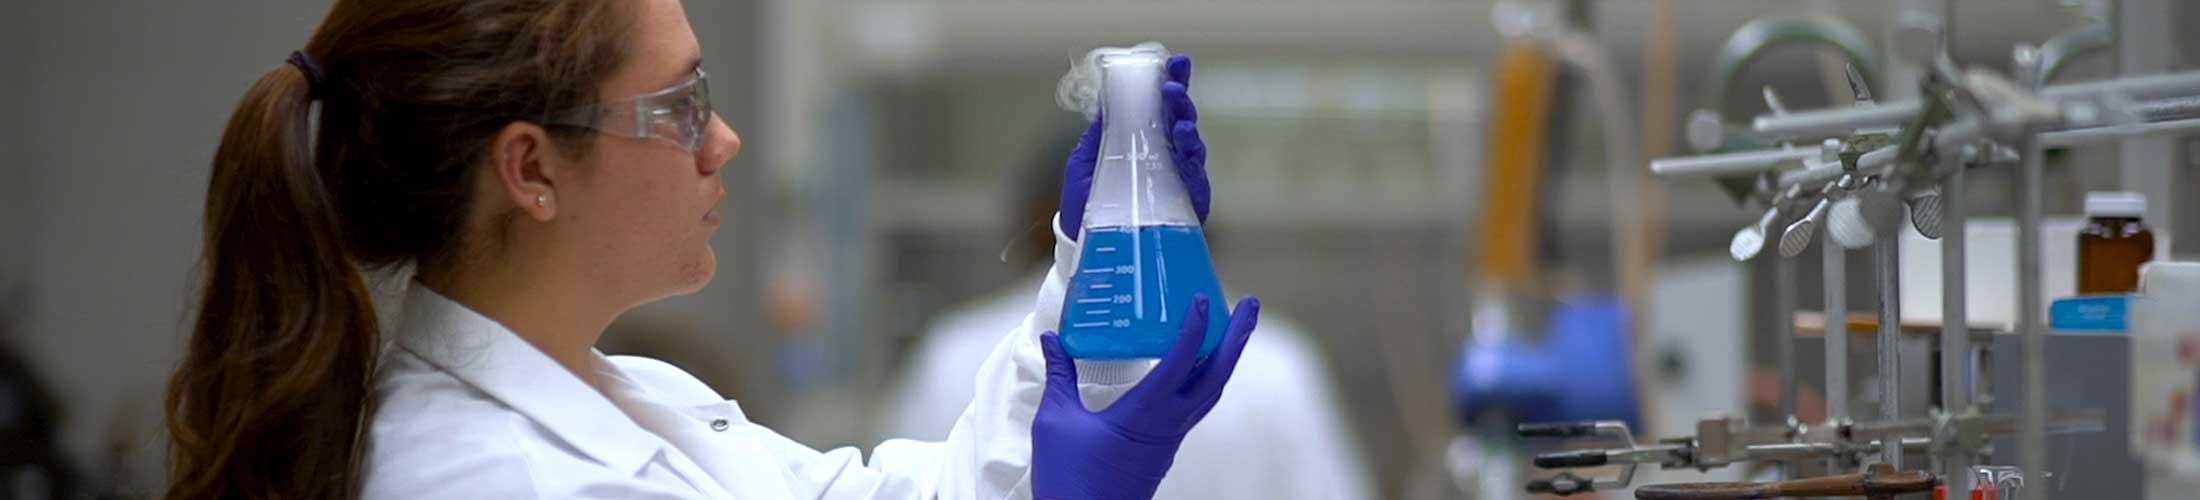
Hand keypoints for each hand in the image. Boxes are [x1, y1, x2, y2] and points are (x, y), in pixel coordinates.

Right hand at [1031, 294, 1257, 499]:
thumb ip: (1059, 376)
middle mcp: (1168, 425)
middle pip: (1216, 375)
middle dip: (1236, 337)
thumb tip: (1052, 340)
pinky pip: (1196, 406)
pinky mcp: (1165, 449)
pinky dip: (1206, 378)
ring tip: (1234, 328)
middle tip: (1250, 304)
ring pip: (1211, 392)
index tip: (1203, 299)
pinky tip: (1197, 367)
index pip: (1180, 362)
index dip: (1194, 327)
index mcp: (1145, 414)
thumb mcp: (1056, 422)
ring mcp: (1171, 439)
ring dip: (1226, 357)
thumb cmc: (1069, 479)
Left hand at [1059, 54, 1208, 240]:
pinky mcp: (1187, 203)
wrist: (1084, 247)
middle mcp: (1163, 155)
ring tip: (1178, 114)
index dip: (1170, 82)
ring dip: (1187, 123)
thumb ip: (1099, 132)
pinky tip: (1185, 140)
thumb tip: (1106, 96)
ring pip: (1191, 144)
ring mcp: (1178, 178)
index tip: (1174, 62)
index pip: (1160, 106)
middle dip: (1180, 98)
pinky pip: (1196, 176)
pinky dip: (1193, 157)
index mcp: (1141, 140)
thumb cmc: (1085, 204)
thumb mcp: (1085, 161)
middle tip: (1173, 85)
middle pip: (1180, 119)